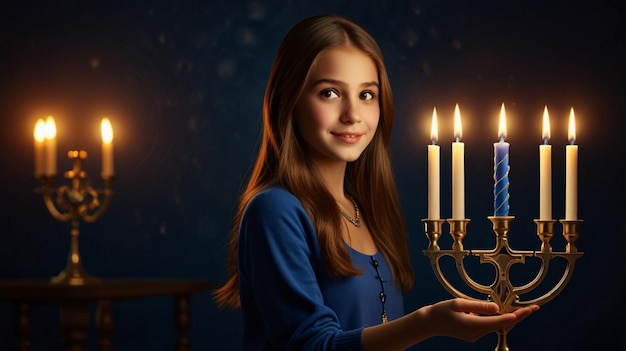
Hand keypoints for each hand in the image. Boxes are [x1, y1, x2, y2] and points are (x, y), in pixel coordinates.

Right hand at [422, 298, 538, 341]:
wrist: (429, 323)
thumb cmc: (441, 311)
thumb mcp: (459, 303)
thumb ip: (478, 306)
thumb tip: (497, 308)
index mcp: (472, 325)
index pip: (498, 321)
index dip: (514, 315)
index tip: (527, 310)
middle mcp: (476, 333)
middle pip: (502, 325)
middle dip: (518, 317)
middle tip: (533, 308)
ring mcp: (475, 335)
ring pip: (498, 327)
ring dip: (511, 318)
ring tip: (525, 309)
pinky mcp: (473, 334)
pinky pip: (490, 326)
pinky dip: (500, 320)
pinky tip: (507, 313)